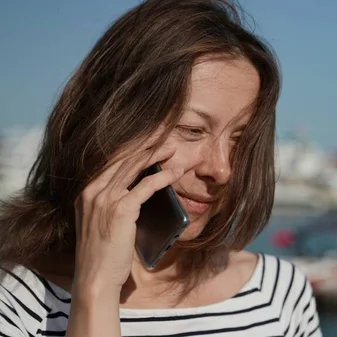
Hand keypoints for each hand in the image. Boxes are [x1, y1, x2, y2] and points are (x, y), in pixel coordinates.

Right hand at [72, 141, 183, 294]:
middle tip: (164, 133)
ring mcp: (104, 199)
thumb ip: (114, 202)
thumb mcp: (101, 221)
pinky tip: (176, 173)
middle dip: (146, 143)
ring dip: (157, 155)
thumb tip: (141, 186)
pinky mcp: (120, 210)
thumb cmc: (103, 254)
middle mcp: (92, 191)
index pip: (111, 160)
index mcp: (86, 191)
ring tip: (173, 148)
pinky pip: (146, 186)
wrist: (96, 278)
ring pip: (134, 167)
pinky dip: (163, 177)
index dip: (132, 146)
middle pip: (123, 158)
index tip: (149, 137)